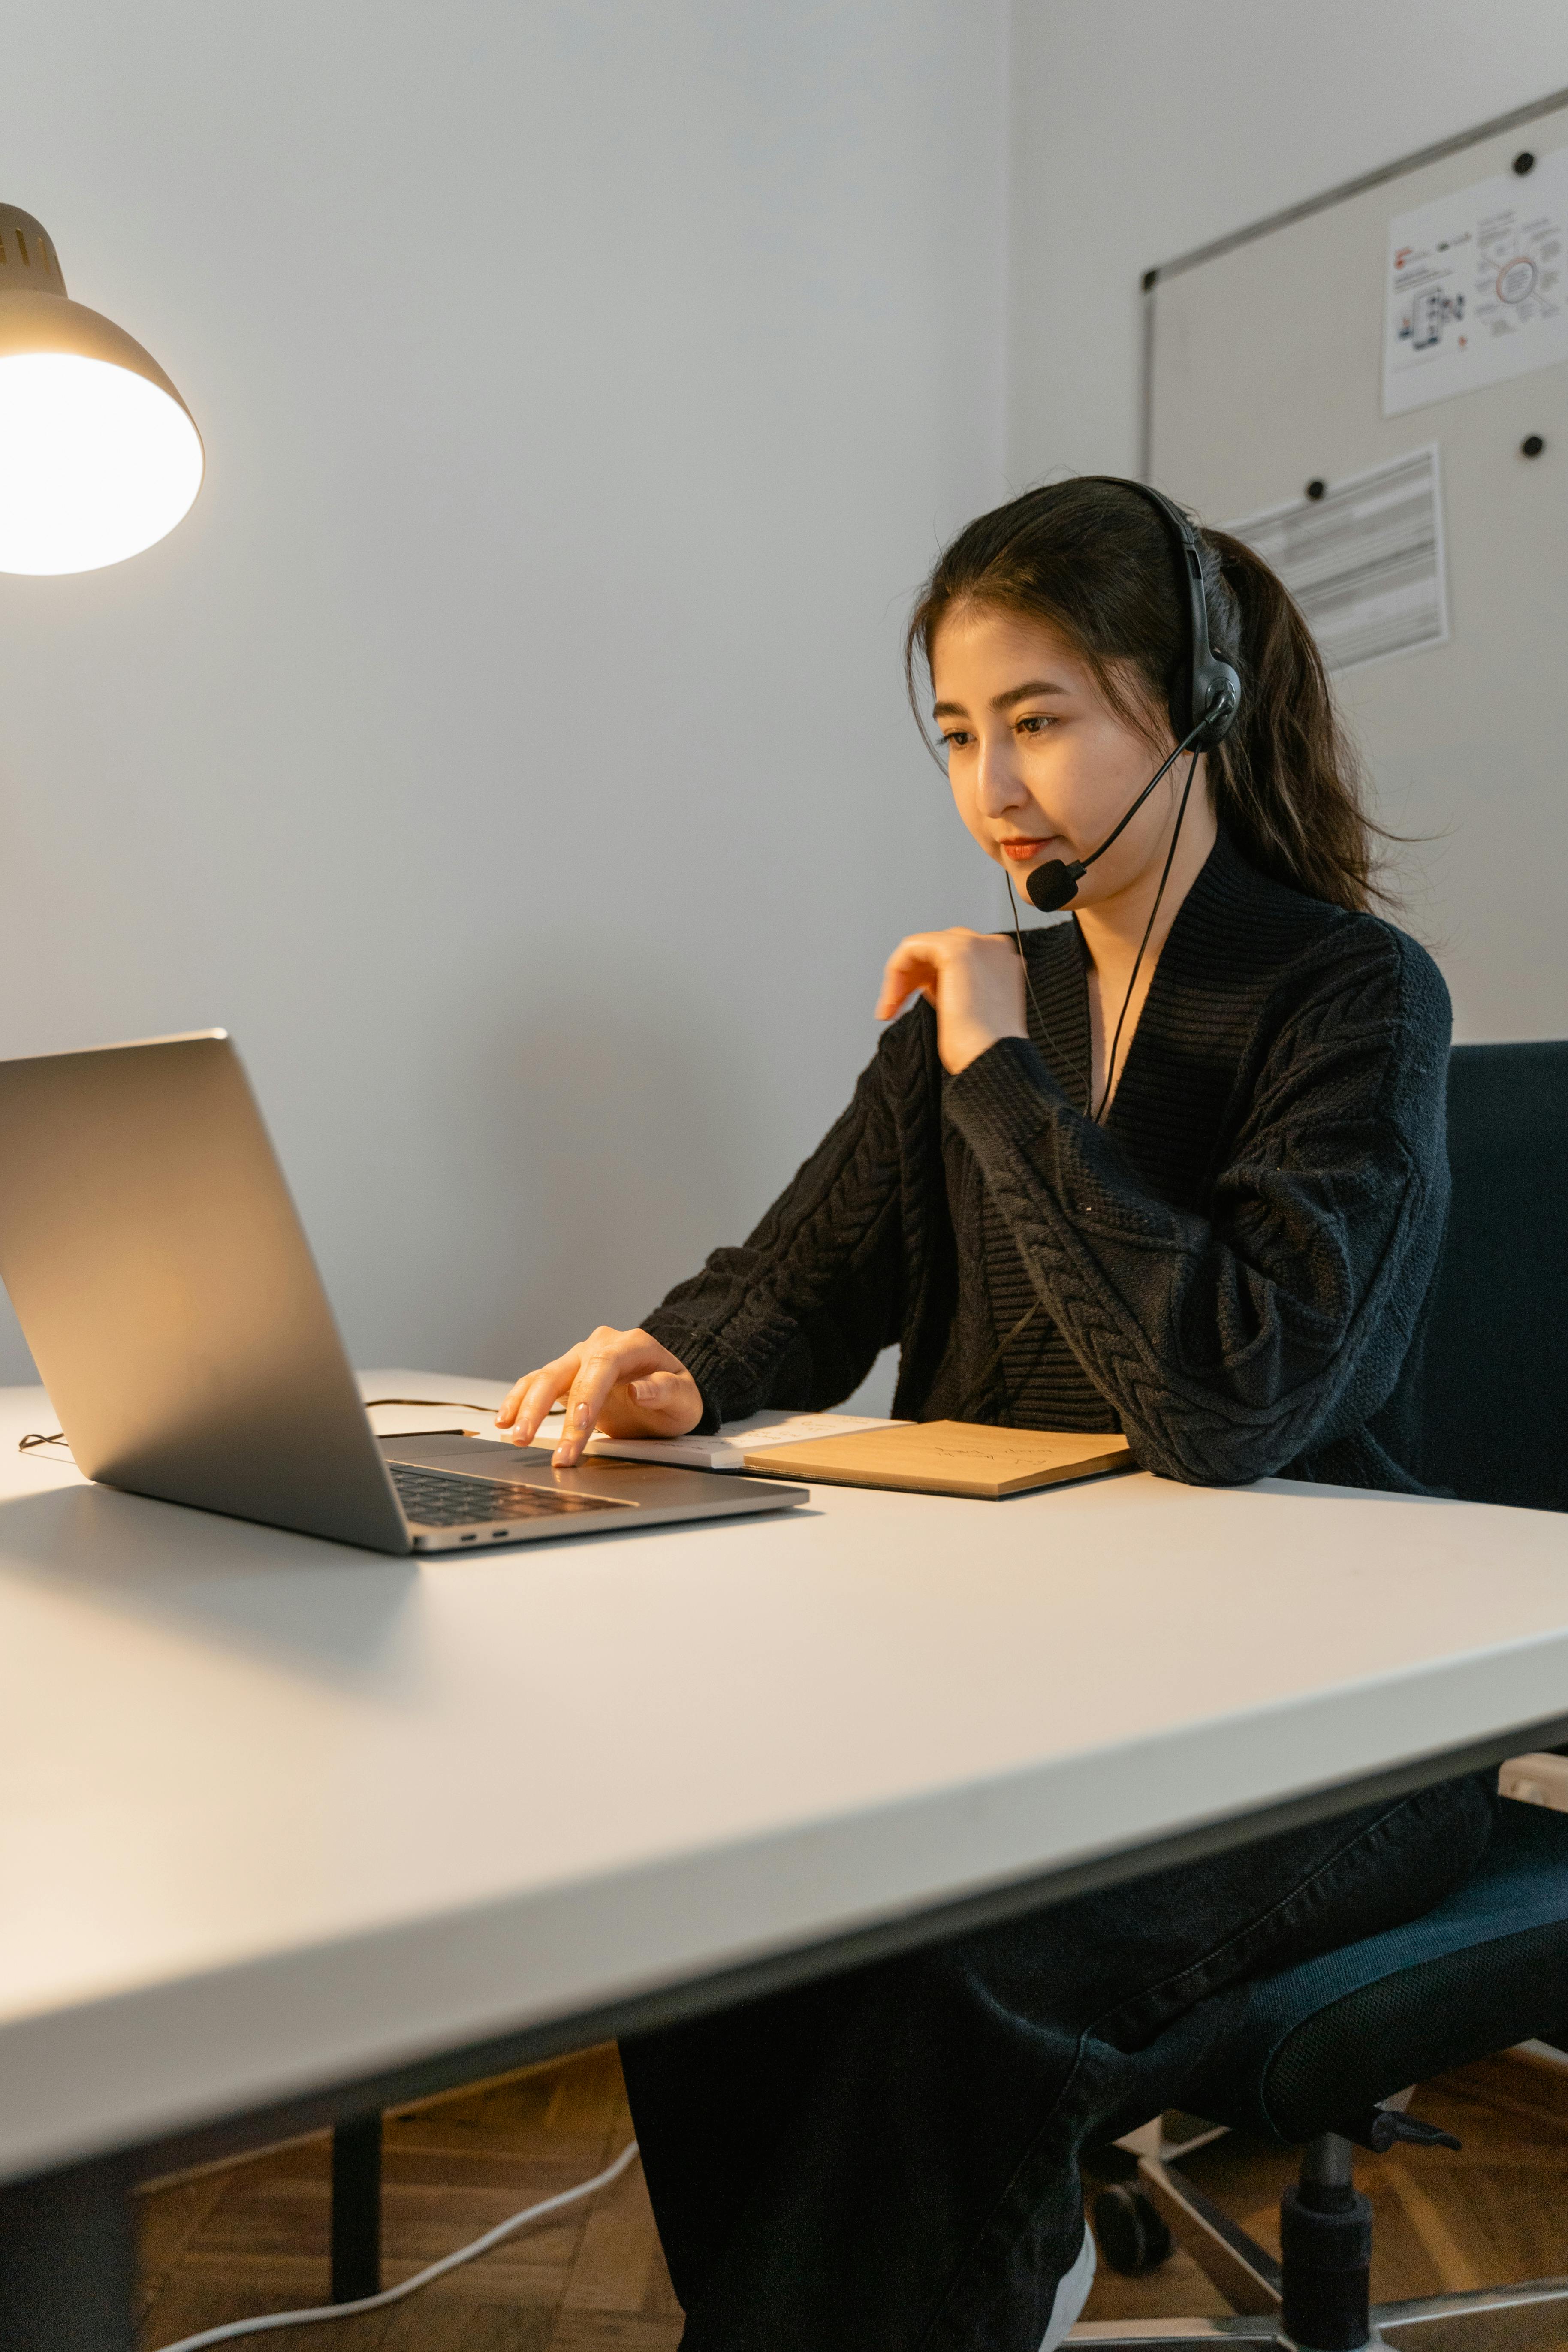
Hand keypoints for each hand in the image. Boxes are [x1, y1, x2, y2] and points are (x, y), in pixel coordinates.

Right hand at [495, 1326, 703, 1466]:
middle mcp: (599, 1346)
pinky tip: (505, 1420)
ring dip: (526, 1408)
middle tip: (532, 1441)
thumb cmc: (676, 1394)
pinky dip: (518, 1401)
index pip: (603, 1366)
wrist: (668, 1390)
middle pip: (563, 1372)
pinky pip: (535, 1384)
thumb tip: (640, 1389)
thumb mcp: (685, 1398)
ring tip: (515, 1436)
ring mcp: (578, 1359)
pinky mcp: (565, 1376)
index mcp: (631, 1345)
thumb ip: (666, 1391)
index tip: (579, 1425)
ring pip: (543, 1378)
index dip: (587, 1395)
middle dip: (544, 1409)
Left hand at [875, 928, 1025, 1073]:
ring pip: (921, 947)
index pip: (953, 958)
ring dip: (900, 977)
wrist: (991, 1059)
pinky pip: (912, 948)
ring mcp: (978, 945)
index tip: (906, 1006)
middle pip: (938, 949)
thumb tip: (925, 981)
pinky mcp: (957, 950)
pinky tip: (894, 998)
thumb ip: (953, 986)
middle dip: (911, 977)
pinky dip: (896, 971)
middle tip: (894, 1007)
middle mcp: (994, 948)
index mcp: (1001, 962)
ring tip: (891, 1008)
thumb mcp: (967, 1009)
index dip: (925, 979)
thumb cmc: (982, 1048)